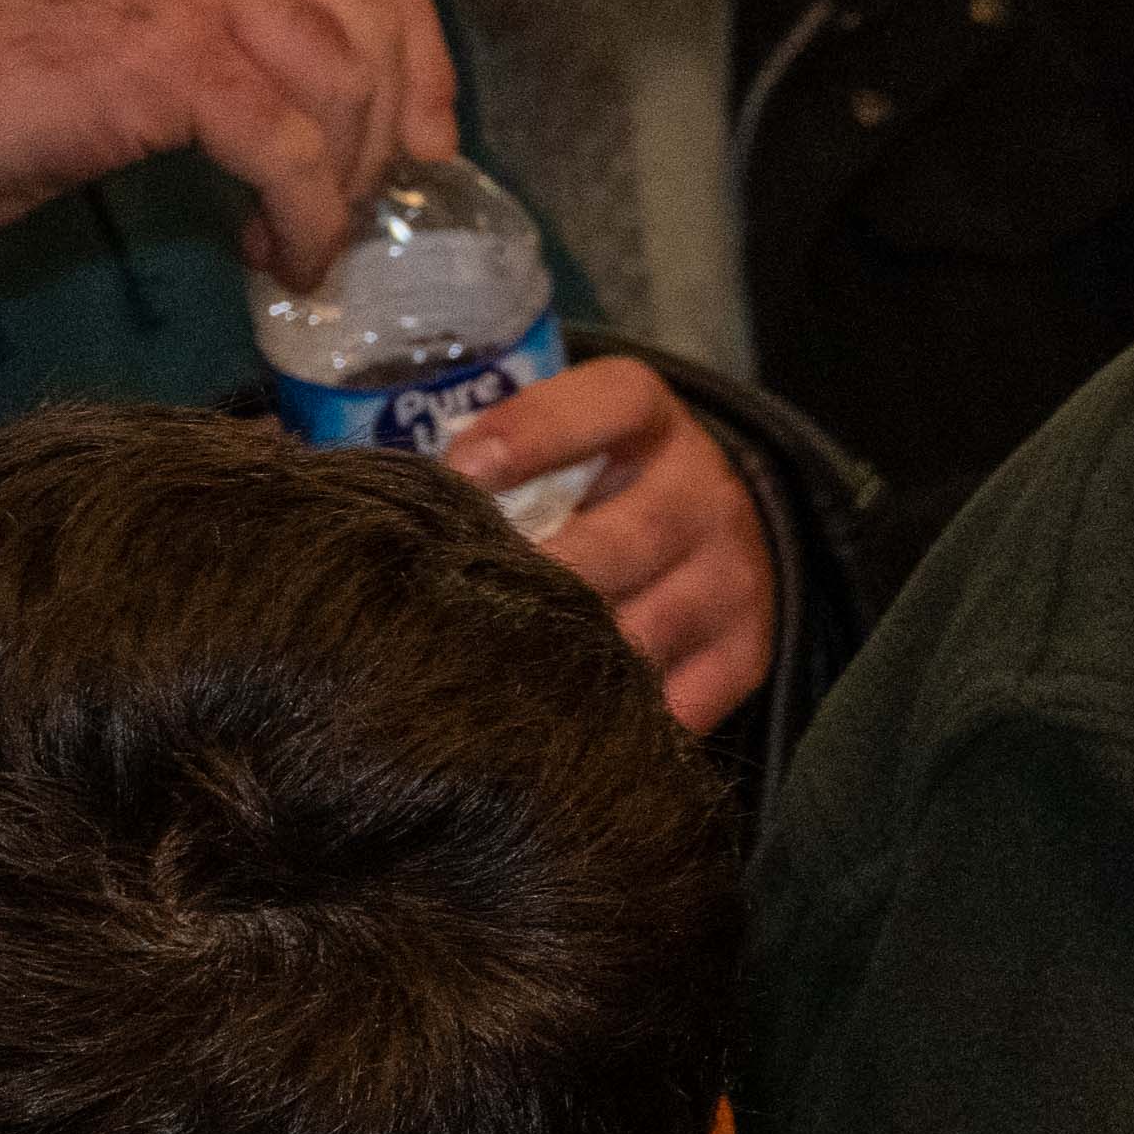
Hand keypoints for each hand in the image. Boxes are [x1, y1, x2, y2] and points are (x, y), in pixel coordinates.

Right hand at [0, 0, 466, 546]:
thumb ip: (217, 10)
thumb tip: (325, 93)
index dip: (419, 47)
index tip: (429, 130)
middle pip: (375, 23)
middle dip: (394, 127)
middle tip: (369, 206)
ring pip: (348, 91)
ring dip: (346, 183)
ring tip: (302, 239)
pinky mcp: (178, 64)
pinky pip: (294, 154)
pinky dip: (308, 217)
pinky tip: (282, 255)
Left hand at [448, 351, 769, 733]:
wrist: (711, 528)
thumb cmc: (591, 486)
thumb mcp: (559, 444)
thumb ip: (489, 465)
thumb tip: (387, 511)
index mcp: (650, 422)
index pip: (612, 403)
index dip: (535, 434)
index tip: (461, 472)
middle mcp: (703, 493)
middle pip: (626, 541)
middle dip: (543, 581)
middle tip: (459, 614)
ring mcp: (732, 577)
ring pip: (647, 633)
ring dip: (569, 662)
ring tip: (487, 685)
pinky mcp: (746, 651)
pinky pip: (681, 702)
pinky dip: (617, 721)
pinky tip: (555, 730)